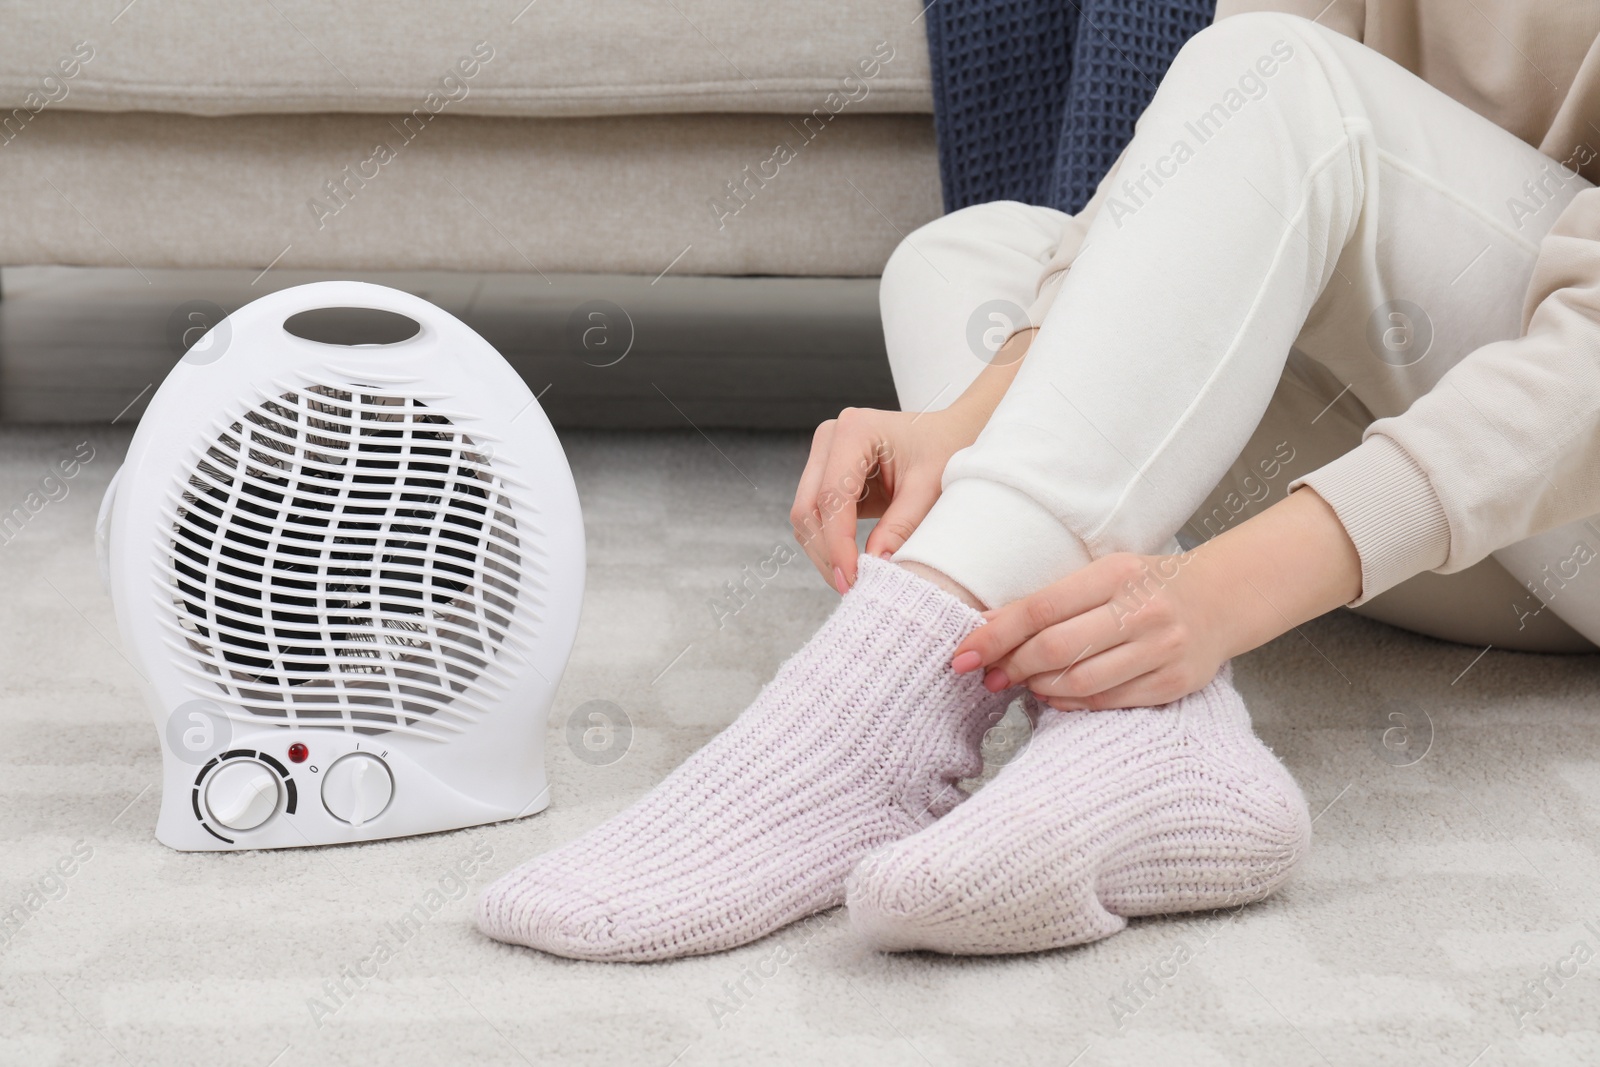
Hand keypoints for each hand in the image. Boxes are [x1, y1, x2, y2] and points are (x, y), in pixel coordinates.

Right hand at [791, 328, 1038, 592]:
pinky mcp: (827, 478)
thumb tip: (877, 564)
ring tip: (854, 581)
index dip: (837, 543)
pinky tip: (852, 565)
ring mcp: (825, 458)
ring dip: (825, 553)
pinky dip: (830, 546)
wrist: (952, 436)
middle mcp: (830, 439)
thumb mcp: (930, 488)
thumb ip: (902, 525)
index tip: (853, 578)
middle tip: (852, 588)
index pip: (832, 496)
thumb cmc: (946, 451)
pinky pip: (817, 520)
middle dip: (827, 552)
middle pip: (809, 508)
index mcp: (854, 430)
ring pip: (806, 517)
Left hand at [951, 552, 1228, 709]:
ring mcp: (1161, 649)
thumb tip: (988, 627)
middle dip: (1011, 665)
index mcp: (1117, 574)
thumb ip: (1051, 599)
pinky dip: (1070, 702)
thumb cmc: (1150, 584)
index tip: (964, 653)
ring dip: (1037, 686)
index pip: (1041, 608)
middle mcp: (1142, 611)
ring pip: (1079, 681)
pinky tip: (1053, 694)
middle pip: (1056, 648)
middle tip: (988, 674)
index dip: (996, 635)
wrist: (1224, 597)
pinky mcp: (1173, 684)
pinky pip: (1107, 701)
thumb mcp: (1103, 574)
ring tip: (1020, 682)